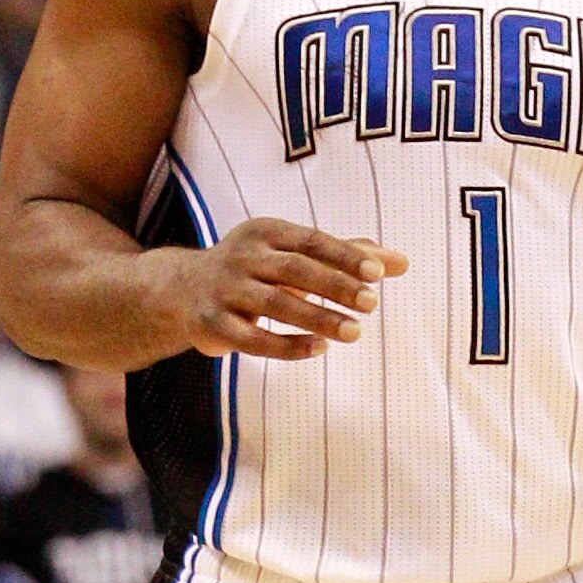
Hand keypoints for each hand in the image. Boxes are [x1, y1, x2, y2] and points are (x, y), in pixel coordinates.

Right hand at [161, 219, 409, 363]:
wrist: (180, 291)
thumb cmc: (254, 269)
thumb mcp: (291, 253)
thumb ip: (345, 255)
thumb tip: (402, 262)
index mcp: (265, 232)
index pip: (310, 241)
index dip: (343, 256)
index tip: (378, 272)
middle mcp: (243, 257)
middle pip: (294, 270)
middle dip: (334, 286)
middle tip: (372, 303)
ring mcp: (226, 291)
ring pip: (275, 305)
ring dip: (317, 318)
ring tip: (355, 333)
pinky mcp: (214, 325)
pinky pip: (254, 339)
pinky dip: (287, 346)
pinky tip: (320, 349)